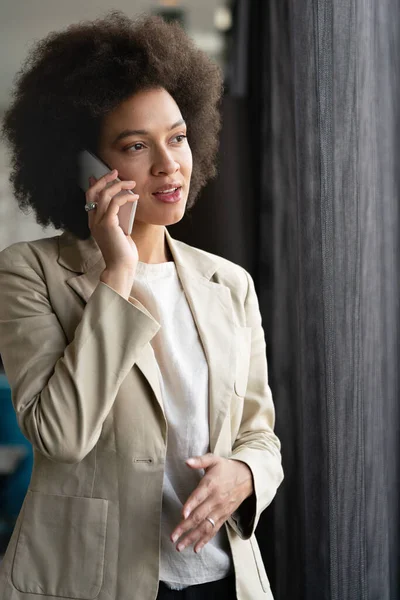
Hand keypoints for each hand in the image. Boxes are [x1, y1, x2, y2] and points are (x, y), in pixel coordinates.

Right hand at [86, 170, 138, 297]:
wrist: (121, 267)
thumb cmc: (123, 252)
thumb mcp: (120, 231)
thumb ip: (119, 219)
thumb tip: (125, 206)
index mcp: (94, 222)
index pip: (90, 198)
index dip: (95, 184)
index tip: (102, 175)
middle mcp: (93, 221)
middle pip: (93, 192)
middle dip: (104, 179)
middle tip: (116, 172)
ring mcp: (99, 222)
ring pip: (105, 195)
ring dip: (119, 185)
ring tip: (132, 183)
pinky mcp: (108, 224)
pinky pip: (116, 203)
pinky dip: (126, 196)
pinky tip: (135, 197)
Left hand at [170, 453, 253, 553]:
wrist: (248, 477)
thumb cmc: (226, 468)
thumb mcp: (214, 460)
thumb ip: (200, 460)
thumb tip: (187, 462)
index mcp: (211, 484)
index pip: (199, 496)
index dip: (191, 505)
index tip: (182, 515)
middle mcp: (216, 499)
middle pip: (199, 515)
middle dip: (185, 527)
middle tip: (172, 537)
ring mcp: (220, 510)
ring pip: (205, 526)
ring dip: (192, 538)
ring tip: (180, 547)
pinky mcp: (224, 517)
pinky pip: (214, 530)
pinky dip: (205, 540)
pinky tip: (196, 548)